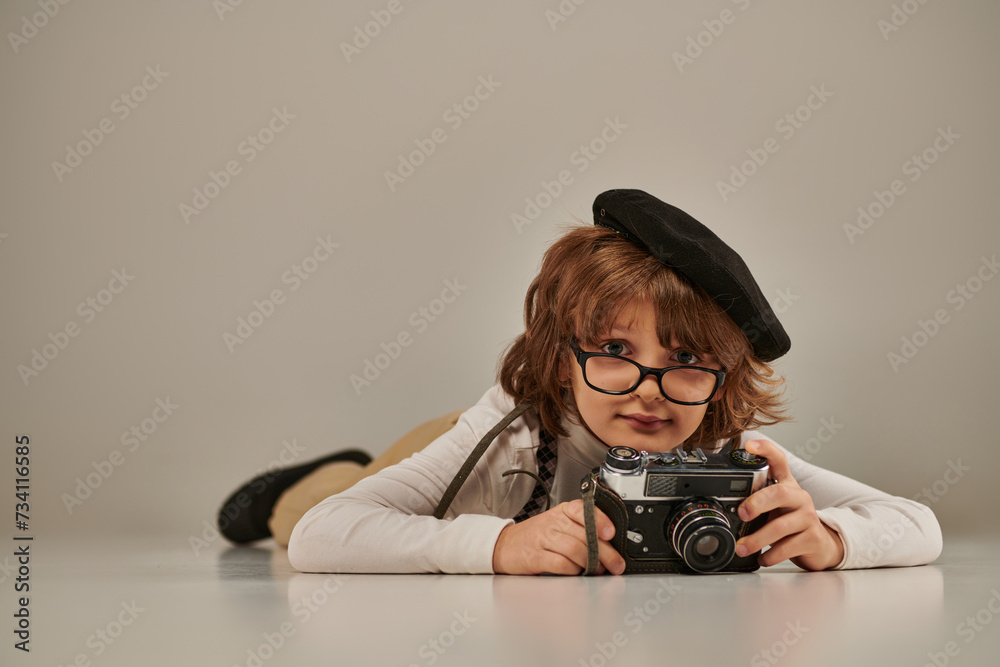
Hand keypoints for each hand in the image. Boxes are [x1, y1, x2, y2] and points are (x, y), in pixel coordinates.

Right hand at [492, 500, 625, 574]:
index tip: (611, 533)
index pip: (583, 510)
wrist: (503, 545)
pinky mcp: (535, 557)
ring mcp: (543, 539)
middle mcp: (553, 522)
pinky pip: (561, 564)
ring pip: (576, 550)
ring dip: (592, 564)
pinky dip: (573, 571)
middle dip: (606, 553)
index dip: (600, 521)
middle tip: (616, 564)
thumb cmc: (536, 536)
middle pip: (585, 536)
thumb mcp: (557, 524)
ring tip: (598, 571)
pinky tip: (577, 573)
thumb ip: (580, 529)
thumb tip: (609, 544)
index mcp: (562, 511)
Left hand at [735, 439, 845, 571]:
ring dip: (757, 539)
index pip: (778, 460)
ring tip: (742, 547)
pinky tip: (762, 558)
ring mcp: (808, 517)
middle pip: (779, 493)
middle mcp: (799, 497)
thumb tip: (724, 505)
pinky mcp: (812, 538)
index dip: (765, 450)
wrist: (820, 545)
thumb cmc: (789, 522)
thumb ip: (755, 500)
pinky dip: (771, 555)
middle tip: (742, 514)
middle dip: (757, 503)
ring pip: (781, 526)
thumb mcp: (774, 506)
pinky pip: (788, 547)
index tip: (749, 446)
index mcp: (786, 484)